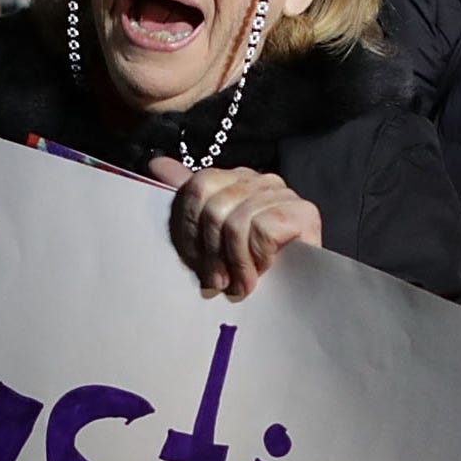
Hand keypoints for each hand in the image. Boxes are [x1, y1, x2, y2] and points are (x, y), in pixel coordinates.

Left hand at [150, 157, 323, 297]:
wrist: (301, 294)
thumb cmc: (251, 266)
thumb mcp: (212, 237)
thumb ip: (189, 200)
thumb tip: (157, 165)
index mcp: (236, 179)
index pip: (197, 186)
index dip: (189, 229)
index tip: (195, 261)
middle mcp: (261, 179)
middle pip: (214, 206)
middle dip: (211, 251)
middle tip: (217, 280)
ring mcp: (284, 194)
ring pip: (236, 221)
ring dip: (234, 261)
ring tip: (237, 283)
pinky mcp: (303, 212)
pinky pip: (261, 230)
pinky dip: (255, 259)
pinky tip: (261, 274)